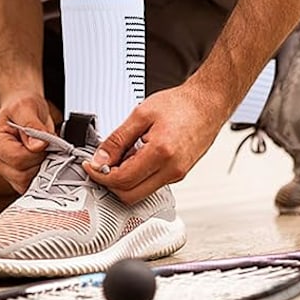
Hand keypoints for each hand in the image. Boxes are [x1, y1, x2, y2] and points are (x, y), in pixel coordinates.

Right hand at [0, 91, 54, 192]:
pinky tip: (47, 161)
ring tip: (46, 152)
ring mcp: (10, 174)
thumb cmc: (23, 107)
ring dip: (44, 169)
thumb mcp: (27, 107)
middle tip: (47, 146)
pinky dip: (45, 176)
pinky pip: (34, 187)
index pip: (19, 159)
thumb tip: (38, 145)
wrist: (26, 111)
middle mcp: (0, 162)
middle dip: (42, 161)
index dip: (37, 152)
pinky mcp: (21, 180)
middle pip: (24, 175)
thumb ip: (32, 125)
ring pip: (30, 184)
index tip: (45, 140)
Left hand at [82, 81, 227, 203]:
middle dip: (110, 183)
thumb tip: (100, 158)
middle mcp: (171, 170)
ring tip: (122, 157)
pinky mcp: (179, 175)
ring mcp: (177, 175)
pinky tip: (136, 158)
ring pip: (140, 193)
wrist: (208, 104)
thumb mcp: (141, 114)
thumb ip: (117, 140)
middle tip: (102, 165)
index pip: (122, 180)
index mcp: (161, 153)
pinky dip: (137, 177)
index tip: (91, 166)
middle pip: (130, 195)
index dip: (100, 175)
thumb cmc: (181, 105)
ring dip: (124, 181)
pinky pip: (151, 185)